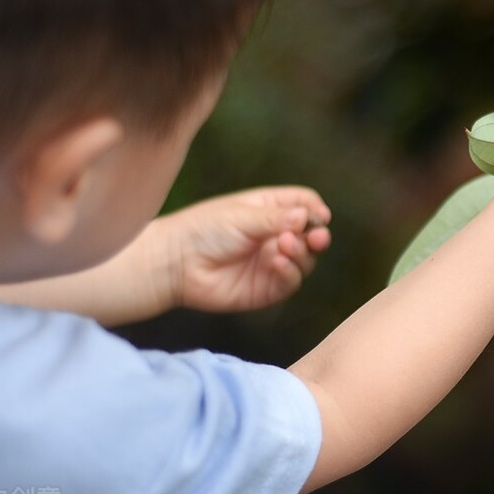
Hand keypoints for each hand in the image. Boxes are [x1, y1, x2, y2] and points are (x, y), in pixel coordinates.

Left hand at [154, 187, 331, 312]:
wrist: (175, 263)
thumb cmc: (203, 230)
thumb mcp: (242, 215)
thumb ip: (277, 218)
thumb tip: (308, 216)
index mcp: (270, 210)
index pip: (305, 205)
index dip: (315, 210)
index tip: (318, 217)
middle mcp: (275, 236)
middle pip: (312, 234)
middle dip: (318, 235)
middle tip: (316, 237)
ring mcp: (272, 262)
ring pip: (306, 259)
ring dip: (302, 252)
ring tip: (283, 246)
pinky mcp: (267, 288)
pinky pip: (291, 282)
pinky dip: (290, 272)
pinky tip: (277, 263)